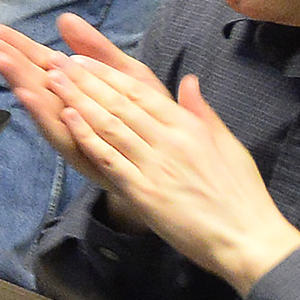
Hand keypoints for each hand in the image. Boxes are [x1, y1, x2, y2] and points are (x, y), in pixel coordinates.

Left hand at [0, 15, 299, 290]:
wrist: (247, 239)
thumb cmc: (240, 195)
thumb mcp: (228, 146)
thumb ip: (203, 112)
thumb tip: (189, 81)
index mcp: (189, 128)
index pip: (140, 93)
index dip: (107, 74)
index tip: (80, 60)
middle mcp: (170, 141)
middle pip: (119, 103)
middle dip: (84, 79)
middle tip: (54, 60)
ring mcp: (156, 166)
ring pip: (109, 124)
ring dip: (77, 99)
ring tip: (51, 79)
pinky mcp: (144, 192)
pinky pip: (109, 158)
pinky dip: (87, 136)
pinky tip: (66, 118)